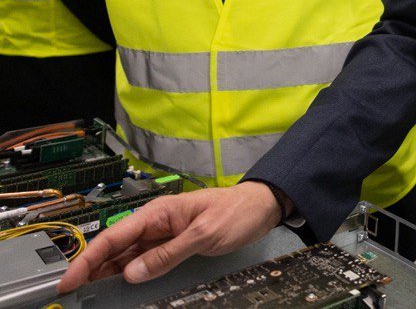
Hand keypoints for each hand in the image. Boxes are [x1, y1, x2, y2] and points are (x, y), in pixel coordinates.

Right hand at [57, 182, 282, 293]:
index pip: (114, 236)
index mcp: (158, 213)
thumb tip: (132, 273)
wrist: (261, 207)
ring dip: (106, 272)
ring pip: (126, 256)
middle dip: (90, 268)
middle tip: (70, 291)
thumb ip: (168, 254)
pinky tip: (118, 284)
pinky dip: (128, 272)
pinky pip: (144, 259)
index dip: (88, 259)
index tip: (69, 279)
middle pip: (114, 247)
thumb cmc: (236, 211)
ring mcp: (163, 234)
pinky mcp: (173, 244)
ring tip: (87, 291)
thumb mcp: (204, 234)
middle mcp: (156, 222)